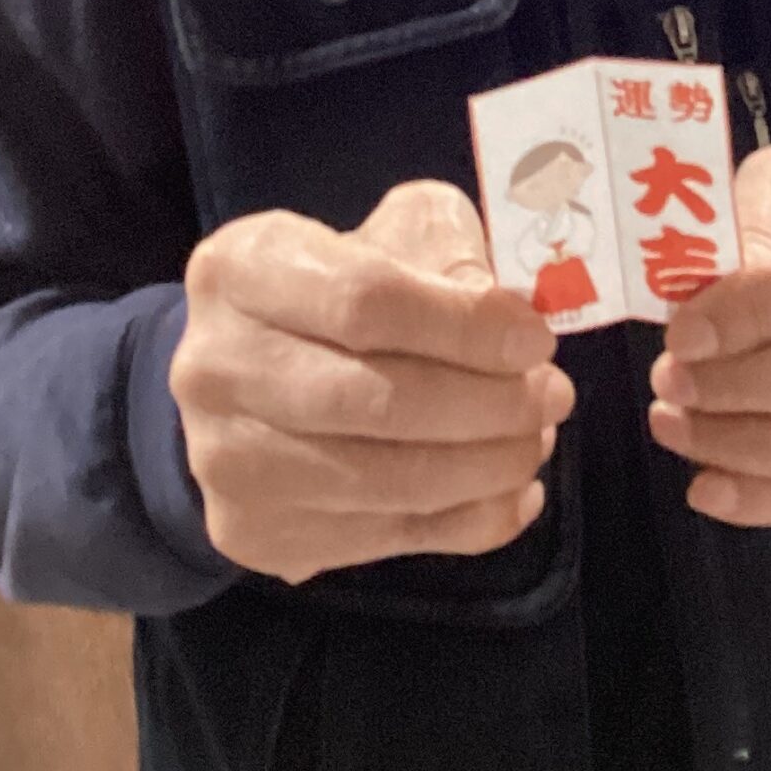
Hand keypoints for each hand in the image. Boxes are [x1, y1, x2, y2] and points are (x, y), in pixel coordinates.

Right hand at [171, 180, 573, 582]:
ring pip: (385, 482)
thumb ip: (449, 252)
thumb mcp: (392, 231)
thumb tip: (513, 320)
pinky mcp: (256, 535)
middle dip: (489, 404)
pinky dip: (470, 522)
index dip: (465, 325)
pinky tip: (514, 492)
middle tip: (554, 395)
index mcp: (242, 269)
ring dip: (487, 467)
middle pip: (376, 401)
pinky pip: (385, 539)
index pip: (366, 302)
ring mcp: (228, 463)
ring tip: (537, 440)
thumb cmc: (338, 285)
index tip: (536, 338)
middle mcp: (215, 368)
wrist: (240, 376)